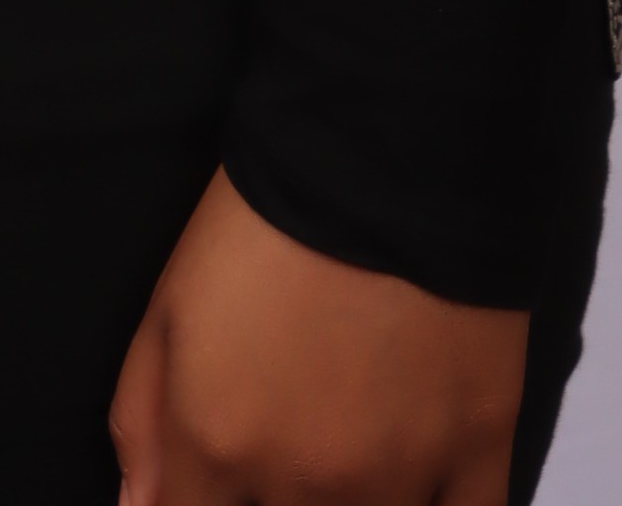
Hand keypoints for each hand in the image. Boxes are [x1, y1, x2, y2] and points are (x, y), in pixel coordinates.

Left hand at [112, 168, 526, 505]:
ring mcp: (398, 479)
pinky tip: (417, 481)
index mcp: (221, 447)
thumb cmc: (264, 218)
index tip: (217, 476)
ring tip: (347, 446)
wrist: (384, 150)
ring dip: (350, 501)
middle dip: (275, 495)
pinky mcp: (478, 452)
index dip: (197, 503)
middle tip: (289, 438)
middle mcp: (305, 485)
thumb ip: (143, 416)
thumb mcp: (170, 302)